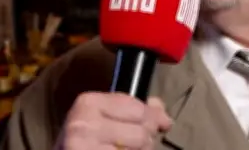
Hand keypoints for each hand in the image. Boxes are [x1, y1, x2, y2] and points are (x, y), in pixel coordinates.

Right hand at [55, 93, 172, 149]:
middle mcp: (84, 124)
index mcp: (88, 102)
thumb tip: (164, 116)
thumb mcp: (104, 115)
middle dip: (146, 140)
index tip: (152, 125)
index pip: (138, 109)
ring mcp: (84, 148)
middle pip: (141, 133)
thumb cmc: (85, 137)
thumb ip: (134, 108)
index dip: (151, 119)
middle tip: (135, 143)